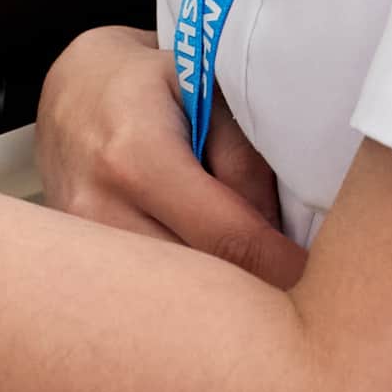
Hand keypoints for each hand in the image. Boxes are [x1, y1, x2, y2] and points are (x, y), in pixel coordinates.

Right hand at [33, 26, 304, 288]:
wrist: (70, 95)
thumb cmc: (146, 85)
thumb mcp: (204, 90)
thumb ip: (244, 158)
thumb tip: (277, 234)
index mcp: (135, 157)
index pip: (227, 238)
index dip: (282, 266)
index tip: (321, 281)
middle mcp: (98, 209)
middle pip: (200, 288)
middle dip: (253, 294)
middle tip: (297, 296)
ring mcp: (81, 250)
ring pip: (171, 306)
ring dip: (217, 302)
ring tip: (251, 281)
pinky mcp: (79, 274)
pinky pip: (145, 303)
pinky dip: (184, 301)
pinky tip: (209, 283)